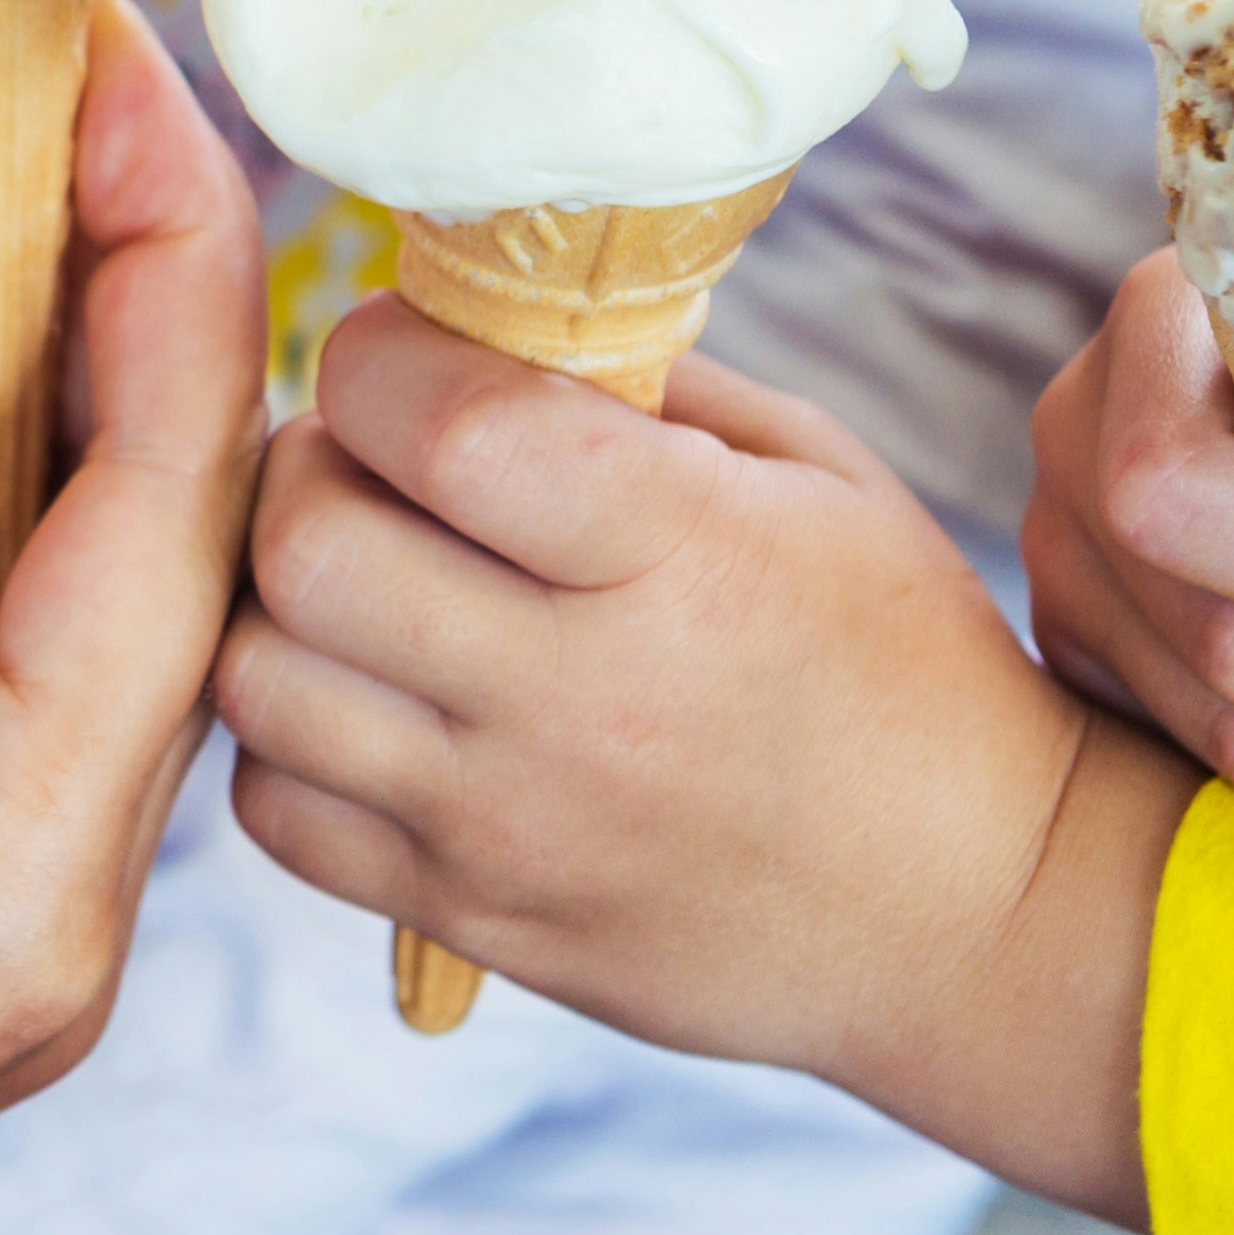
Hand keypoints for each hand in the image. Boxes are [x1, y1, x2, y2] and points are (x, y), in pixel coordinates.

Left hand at [219, 302, 1196, 1226]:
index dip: (380, 355)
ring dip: (280, 604)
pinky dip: (291, 742)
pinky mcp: (470, 918)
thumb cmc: (900, 664)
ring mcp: (511, 824)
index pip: (440, 421)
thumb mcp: (816, 477)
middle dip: (308, 467)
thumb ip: (637, 385)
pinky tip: (372, 704)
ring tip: (364, 587)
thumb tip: (469, 316)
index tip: (405, 353)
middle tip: (368, 466)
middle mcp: (581, 696)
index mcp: (682, 554)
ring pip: (256, 678)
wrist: (977, 912)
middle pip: (308, 543)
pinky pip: (273, 811)